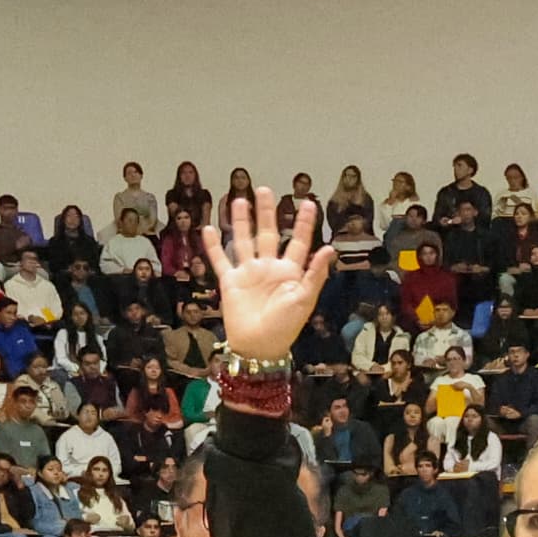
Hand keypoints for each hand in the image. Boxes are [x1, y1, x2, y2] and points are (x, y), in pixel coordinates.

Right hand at [200, 187, 330, 363]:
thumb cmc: (285, 326)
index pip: (298, 241)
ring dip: (242, 221)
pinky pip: (220, 260)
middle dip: (267, 212)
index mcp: (290, 271)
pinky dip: (213, 246)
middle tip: (265, 190)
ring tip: (239, 200)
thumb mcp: (305, 299)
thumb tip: (329, 249)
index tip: (308, 202)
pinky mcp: (231, 281)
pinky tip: (208, 229)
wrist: (258, 347)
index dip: (303, 223)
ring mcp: (249, 273)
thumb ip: (315, 273)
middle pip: (268, 233)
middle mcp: (269, 267)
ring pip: (244, 240)